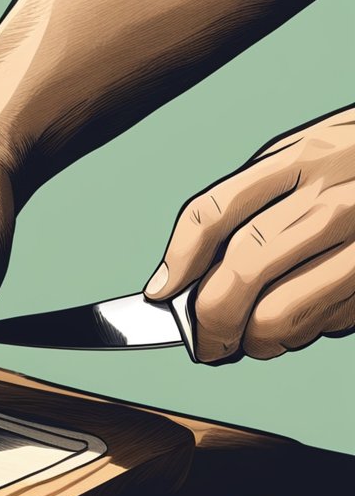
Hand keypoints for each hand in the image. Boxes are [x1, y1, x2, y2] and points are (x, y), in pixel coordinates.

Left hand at [144, 105, 354, 361]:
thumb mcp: (312, 153)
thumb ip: (252, 201)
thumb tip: (179, 273)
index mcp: (303, 157)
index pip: (213, 213)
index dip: (176, 261)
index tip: (160, 293)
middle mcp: (335, 196)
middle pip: (240, 270)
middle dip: (211, 320)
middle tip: (206, 342)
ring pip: (281, 312)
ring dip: (257, 341)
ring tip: (256, 340)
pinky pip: (331, 322)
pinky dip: (309, 334)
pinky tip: (312, 321)